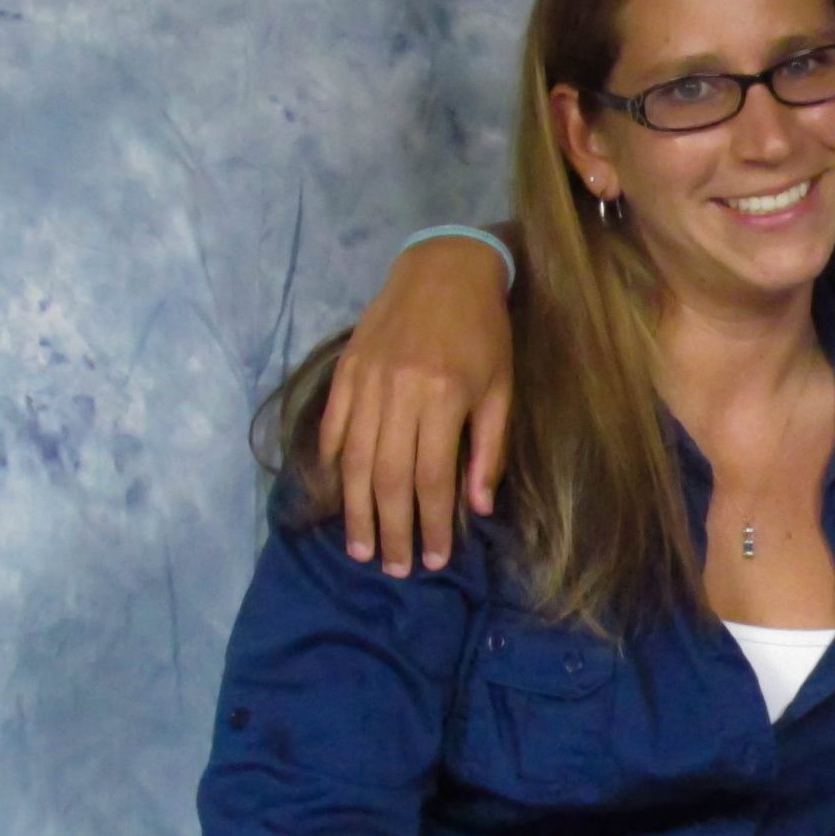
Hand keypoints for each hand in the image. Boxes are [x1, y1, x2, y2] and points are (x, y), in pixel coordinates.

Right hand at [316, 233, 514, 576]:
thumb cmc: (484, 332)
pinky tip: (337, 495)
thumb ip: (489, 449)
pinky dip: (334, 464)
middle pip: (389, 477)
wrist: (443, 268)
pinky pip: (334, 426)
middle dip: (391, 529)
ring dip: (357, 510)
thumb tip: (477, 507)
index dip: (431, 524)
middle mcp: (398, 392)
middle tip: (391, 567)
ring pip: (356, 459)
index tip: (433, 559)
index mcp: (443, 396)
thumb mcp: (501, 388)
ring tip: (360, 547)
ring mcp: (366, 380)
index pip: (432, 478)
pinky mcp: (347, 369)